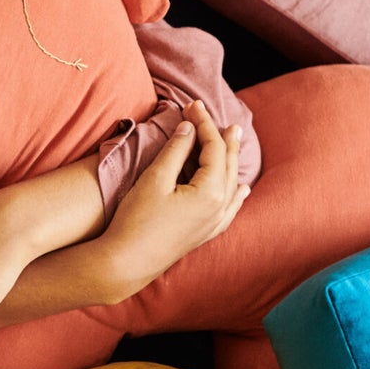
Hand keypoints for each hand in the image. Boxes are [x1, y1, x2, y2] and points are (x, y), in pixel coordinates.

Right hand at [100, 100, 247, 298]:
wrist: (127, 263)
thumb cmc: (136, 220)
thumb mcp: (154, 179)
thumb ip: (175, 151)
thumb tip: (189, 129)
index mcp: (210, 191)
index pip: (213, 147)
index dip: (203, 123)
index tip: (192, 105)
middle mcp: (220, 207)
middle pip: (227, 163)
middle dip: (220, 136)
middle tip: (217, 115)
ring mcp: (215, 222)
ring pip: (231, 183)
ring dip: (230, 159)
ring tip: (233, 140)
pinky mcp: (206, 233)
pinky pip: (231, 208)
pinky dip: (236, 193)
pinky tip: (241, 189)